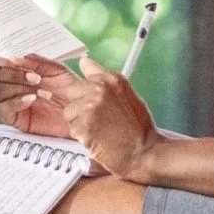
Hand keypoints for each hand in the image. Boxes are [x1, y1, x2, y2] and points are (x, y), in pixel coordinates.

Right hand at [0, 55, 77, 138]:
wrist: (82, 111)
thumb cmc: (70, 89)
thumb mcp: (56, 70)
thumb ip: (37, 62)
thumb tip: (14, 58)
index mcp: (17, 72)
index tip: (5, 58)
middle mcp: (11, 86)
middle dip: (10, 73)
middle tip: (34, 76)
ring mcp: (11, 103)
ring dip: (18, 87)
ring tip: (39, 88)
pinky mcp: (15, 119)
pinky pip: (4, 110)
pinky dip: (16, 102)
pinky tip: (32, 99)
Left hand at [63, 57, 161, 178]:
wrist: (144, 152)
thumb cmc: (138, 127)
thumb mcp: (125, 94)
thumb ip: (102, 78)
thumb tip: (84, 61)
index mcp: (111, 78)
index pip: (82, 81)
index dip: (88, 96)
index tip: (100, 106)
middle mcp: (100, 88)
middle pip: (71, 94)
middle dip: (80, 107)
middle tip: (99, 120)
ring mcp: (90, 106)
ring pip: (69, 113)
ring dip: (79, 123)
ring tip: (99, 130)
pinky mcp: (83, 125)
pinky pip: (72, 129)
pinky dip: (82, 137)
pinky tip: (98, 139)